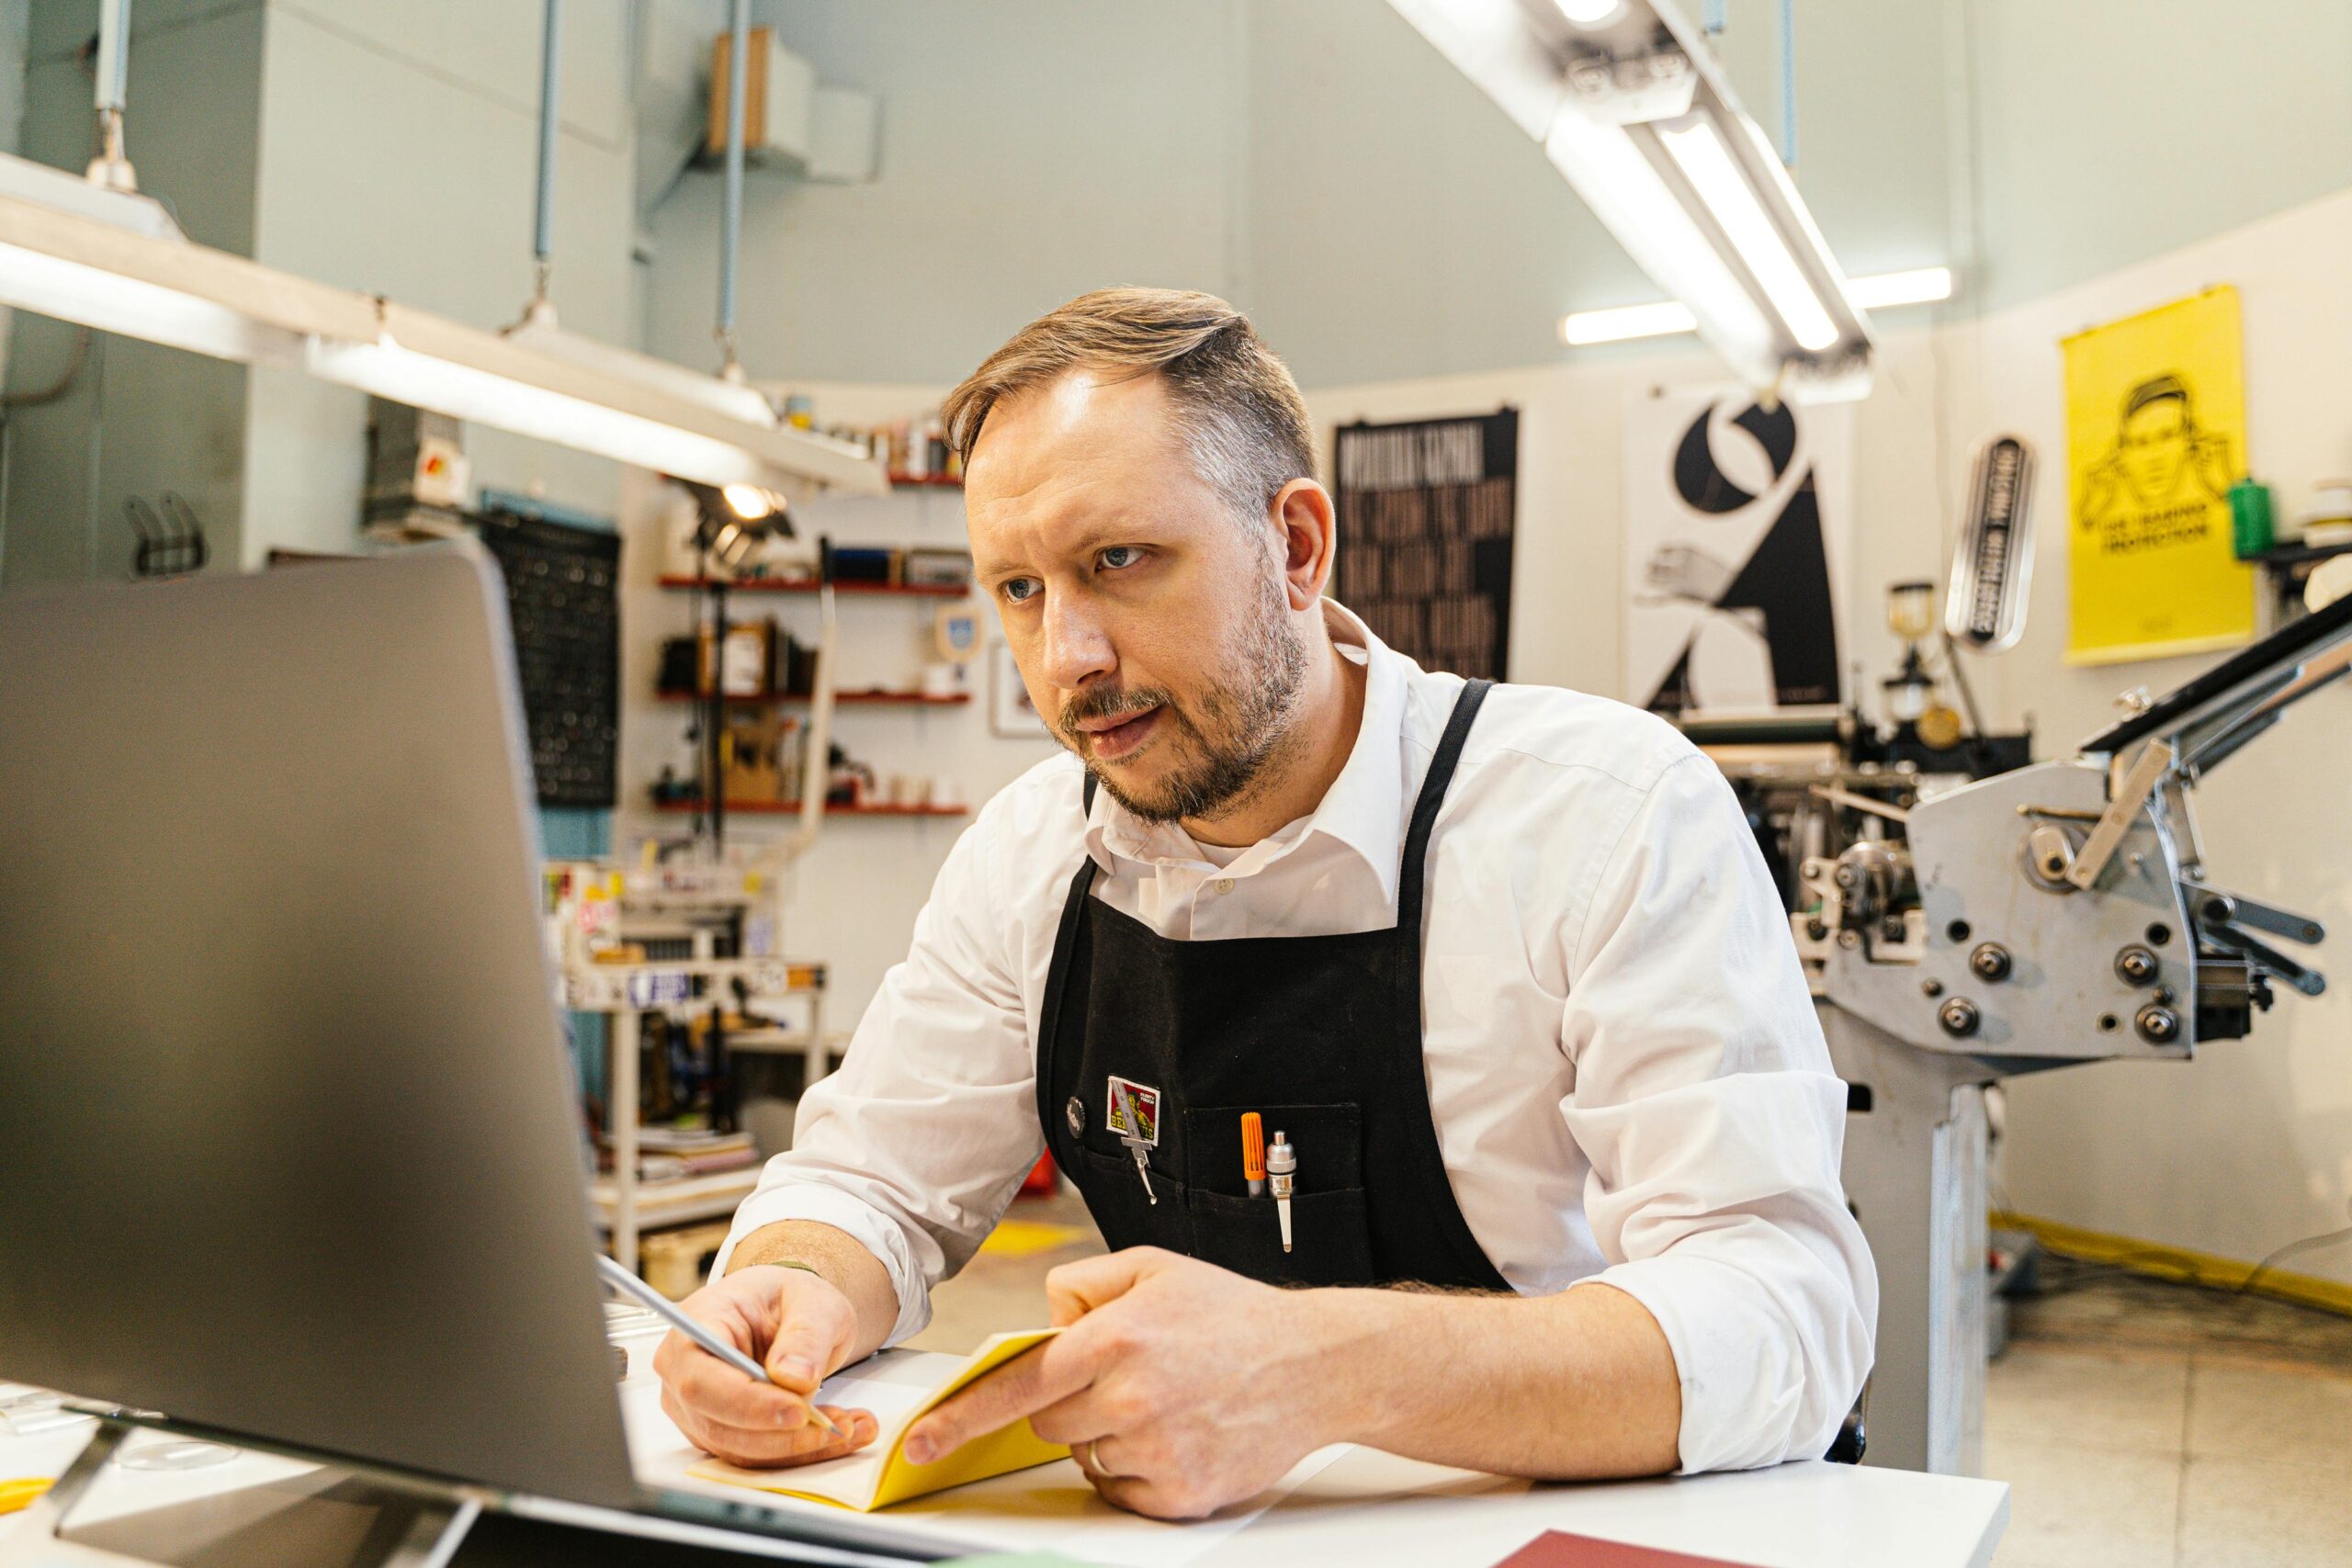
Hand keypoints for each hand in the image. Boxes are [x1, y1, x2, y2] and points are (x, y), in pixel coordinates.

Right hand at [652, 1264, 879, 1467]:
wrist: (789, 1313)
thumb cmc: (788, 1298)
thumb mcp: (813, 1301)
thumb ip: (805, 1335)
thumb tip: (793, 1377)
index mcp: (697, 1325)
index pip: (701, 1379)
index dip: (746, 1403)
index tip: (798, 1411)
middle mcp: (684, 1372)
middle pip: (719, 1423)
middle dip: (782, 1435)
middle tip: (836, 1426)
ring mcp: (697, 1408)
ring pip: (741, 1449)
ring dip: (799, 1447)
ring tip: (850, 1427)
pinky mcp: (721, 1433)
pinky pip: (758, 1456)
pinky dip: (802, 1451)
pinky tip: (840, 1434)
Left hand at [902, 1248, 1333, 1519]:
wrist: (1315, 1365)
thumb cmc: (1234, 1315)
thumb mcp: (1154, 1268)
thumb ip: (1083, 1282)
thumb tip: (1041, 1318)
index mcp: (1119, 1337)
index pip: (1019, 1382)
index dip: (964, 1413)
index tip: (924, 1437)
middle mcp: (1133, 1397)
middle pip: (1048, 1423)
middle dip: (1070, 1402)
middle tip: (1124, 1376)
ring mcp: (1158, 1450)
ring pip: (1083, 1457)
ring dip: (1104, 1435)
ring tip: (1162, 1401)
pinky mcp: (1181, 1492)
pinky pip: (1122, 1489)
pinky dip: (1137, 1467)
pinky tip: (1177, 1431)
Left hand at [1642, 543, 1735, 604]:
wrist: (1729, 589)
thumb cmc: (1715, 573)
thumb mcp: (1699, 558)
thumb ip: (1681, 557)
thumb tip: (1661, 554)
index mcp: (1687, 550)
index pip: (1661, 548)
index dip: (1656, 553)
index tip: (1655, 556)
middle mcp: (1681, 563)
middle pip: (1653, 562)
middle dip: (1649, 565)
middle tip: (1647, 568)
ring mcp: (1679, 580)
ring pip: (1652, 579)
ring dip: (1646, 579)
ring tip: (1645, 578)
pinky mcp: (1679, 596)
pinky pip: (1658, 598)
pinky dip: (1645, 600)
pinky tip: (1634, 598)